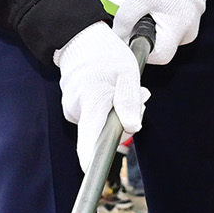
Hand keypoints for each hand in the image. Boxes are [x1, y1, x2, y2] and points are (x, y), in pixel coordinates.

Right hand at [54, 22, 147, 172]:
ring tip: (126, 86)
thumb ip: (129, 100)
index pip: (89, 142)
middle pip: (104, 133)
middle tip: (141, 94)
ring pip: (101, 123)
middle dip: (126, 120)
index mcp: (91, 103)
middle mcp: (77, 110)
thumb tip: (133, 127)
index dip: (91, 162)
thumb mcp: (127, 72)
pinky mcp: (72, 106)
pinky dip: (108, 106)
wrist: (80, 37)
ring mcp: (72, 109)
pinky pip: (94, 115)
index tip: (92, 174)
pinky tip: (113, 88)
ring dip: (119, 111)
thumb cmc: (106, 53)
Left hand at [111, 0, 209, 65]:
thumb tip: (117, 38)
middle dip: (147, 35)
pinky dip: (162, 19)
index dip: (141, 49)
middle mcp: (189, 32)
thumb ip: (124, 22)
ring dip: (154, 26)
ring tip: (151, 6)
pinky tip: (159, 3)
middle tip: (140, 15)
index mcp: (178, 30)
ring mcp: (192, 24)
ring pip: (167, 37)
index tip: (132, 35)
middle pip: (162, 47)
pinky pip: (173, 26)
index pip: (158, 57)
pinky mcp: (192, 16)